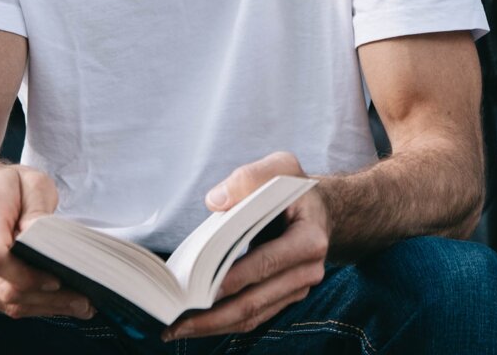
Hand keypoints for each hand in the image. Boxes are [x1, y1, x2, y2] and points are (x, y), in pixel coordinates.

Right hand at [0, 160, 94, 318]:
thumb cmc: (6, 185)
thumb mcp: (31, 181)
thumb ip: (38, 208)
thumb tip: (45, 239)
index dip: (27, 276)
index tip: (56, 279)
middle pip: (5, 288)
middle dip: (47, 299)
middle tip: (83, 302)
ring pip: (5, 302)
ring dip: (43, 307)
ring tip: (77, 305)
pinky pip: (0, 303)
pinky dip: (29, 305)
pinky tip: (54, 302)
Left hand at [163, 151, 329, 339]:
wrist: (319, 208)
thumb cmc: (295, 187)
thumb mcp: (281, 167)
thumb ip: (250, 177)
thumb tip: (216, 201)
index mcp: (310, 238)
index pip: (268, 262)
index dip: (236, 277)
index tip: (203, 289)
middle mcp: (308, 270)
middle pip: (257, 300)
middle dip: (215, 314)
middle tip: (178, 322)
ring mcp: (297, 288)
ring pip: (254, 315)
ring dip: (215, 324)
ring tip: (179, 328)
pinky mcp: (284, 296)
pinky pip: (254, 315)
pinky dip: (225, 321)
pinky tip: (198, 322)